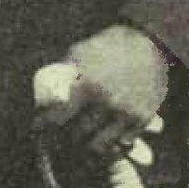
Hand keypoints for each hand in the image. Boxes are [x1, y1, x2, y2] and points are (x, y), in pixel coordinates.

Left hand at [56, 24, 170, 157]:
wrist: (148, 43)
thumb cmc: (109, 45)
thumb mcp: (80, 53)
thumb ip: (64, 72)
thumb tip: (45, 90)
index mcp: (89, 86)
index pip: (60, 117)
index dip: (46, 124)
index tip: (39, 126)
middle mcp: (108, 104)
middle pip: (79, 135)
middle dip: (66, 137)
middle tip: (60, 135)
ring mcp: (127, 113)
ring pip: (101, 145)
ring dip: (88, 144)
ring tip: (82, 139)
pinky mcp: (142, 119)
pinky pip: (123, 142)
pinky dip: (112, 143)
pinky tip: (104, 137)